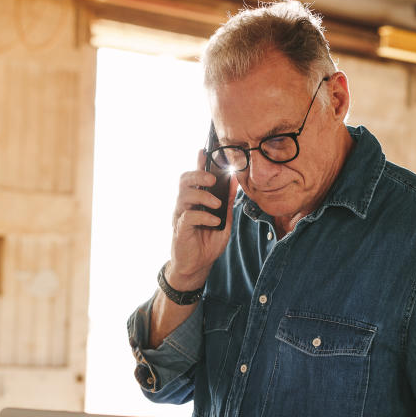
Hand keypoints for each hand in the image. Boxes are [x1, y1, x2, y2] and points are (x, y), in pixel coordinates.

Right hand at [167, 149, 238, 289]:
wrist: (198, 266)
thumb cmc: (208, 242)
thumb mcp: (224, 220)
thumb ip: (227, 202)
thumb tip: (235, 181)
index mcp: (196, 200)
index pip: (195, 177)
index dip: (198, 163)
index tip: (204, 150)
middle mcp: (185, 204)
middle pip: (184, 180)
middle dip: (198, 175)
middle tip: (212, 179)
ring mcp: (180, 216)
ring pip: (184, 195)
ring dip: (203, 196)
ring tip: (216, 204)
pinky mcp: (180, 229)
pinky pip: (189, 216)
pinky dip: (204, 216)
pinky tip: (214, 222)